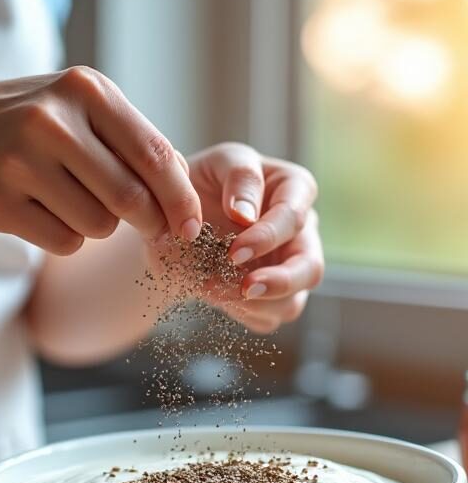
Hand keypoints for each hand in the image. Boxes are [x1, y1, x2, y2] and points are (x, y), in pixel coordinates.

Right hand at [0, 67, 201, 254]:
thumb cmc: (28, 124)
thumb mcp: (78, 110)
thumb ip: (131, 142)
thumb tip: (182, 191)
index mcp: (84, 90)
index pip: (155, 155)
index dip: (180, 200)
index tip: (191, 226)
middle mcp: (52, 121)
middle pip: (130, 199)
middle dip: (148, 222)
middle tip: (146, 226)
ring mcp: (19, 162)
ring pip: (98, 226)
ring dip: (96, 226)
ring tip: (69, 201)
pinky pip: (64, 242)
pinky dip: (65, 238)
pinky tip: (42, 213)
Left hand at [150, 142, 322, 333]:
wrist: (172, 221)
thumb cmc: (203, 181)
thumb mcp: (218, 163)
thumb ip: (239, 176)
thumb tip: (246, 214)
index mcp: (293, 190)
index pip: (295, 216)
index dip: (268, 236)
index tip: (234, 252)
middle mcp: (299, 232)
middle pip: (310, 267)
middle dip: (280, 281)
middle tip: (245, 287)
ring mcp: (287, 268)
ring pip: (293, 301)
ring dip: (258, 304)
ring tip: (218, 294)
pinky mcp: (270, 296)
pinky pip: (269, 318)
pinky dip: (243, 314)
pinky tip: (216, 298)